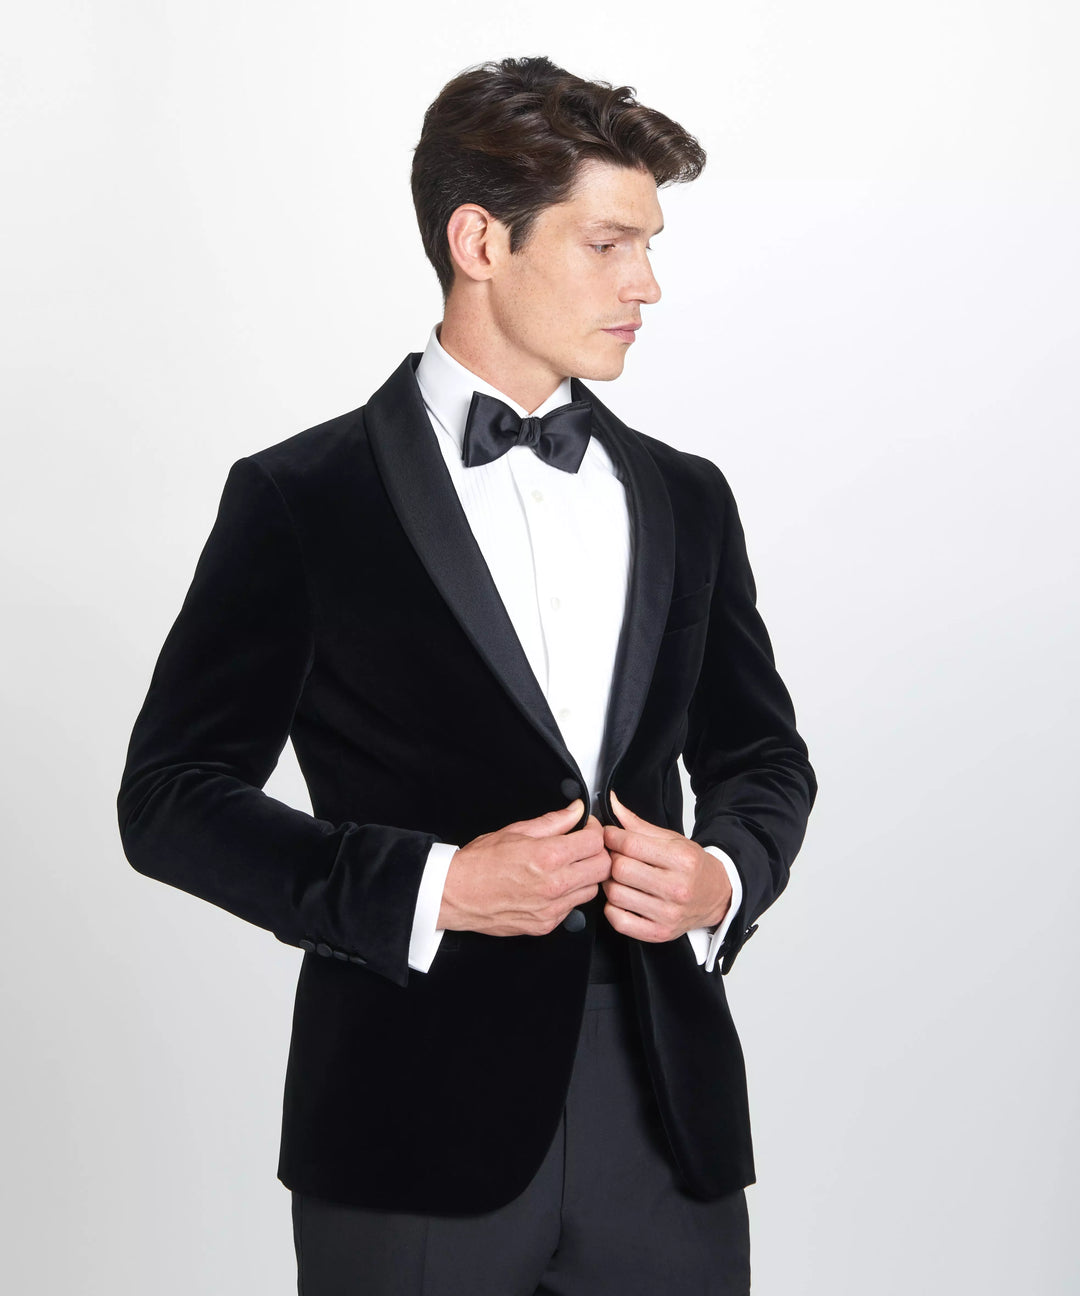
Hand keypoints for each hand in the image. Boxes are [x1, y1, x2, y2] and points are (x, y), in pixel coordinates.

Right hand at [439, 800, 610, 936]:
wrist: (456, 894)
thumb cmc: (480, 863)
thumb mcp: (516, 831)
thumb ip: (553, 821)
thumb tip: (575, 810)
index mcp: (547, 857)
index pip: (596, 842)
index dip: (595, 830)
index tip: (587, 828)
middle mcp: (554, 885)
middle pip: (603, 867)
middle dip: (597, 852)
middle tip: (583, 846)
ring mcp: (552, 909)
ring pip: (592, 890)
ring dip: (586, 875)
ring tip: (567, 866)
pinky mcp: (546, 925)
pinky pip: (573, 908)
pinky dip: (570, 895)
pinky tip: (553, 886)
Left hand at [601, 790, 731, 942]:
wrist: (717, 896)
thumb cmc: (693, 867)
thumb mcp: (671, 839)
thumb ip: (638, 824)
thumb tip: (612, 802)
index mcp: (682, 860)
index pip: (630, 844)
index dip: (612, 837)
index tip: (610, 835)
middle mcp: (677, 888)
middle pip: (620, 869)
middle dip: (611, 859)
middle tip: (614, 856)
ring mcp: (668, 914)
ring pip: (615, 894)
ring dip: (609, 883)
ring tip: (619, 877)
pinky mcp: (658, 933)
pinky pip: (618, 920)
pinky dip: (612, 908)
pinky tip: (622, 898)